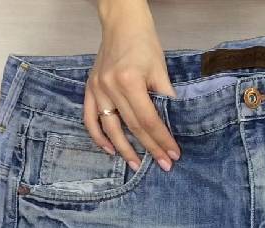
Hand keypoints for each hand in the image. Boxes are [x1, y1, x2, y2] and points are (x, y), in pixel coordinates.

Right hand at [86, 0, 179, 171]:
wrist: (122, 24)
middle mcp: (110, 87)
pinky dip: (98, 136)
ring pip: (110, 128)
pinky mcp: (90, 88)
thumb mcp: (160, 69)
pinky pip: (90, 118)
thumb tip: (174, 125)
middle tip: (163, 165)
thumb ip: (165, 97)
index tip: (173, 154)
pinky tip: (110, 149)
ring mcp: (97, 89)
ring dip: (124, 149)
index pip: (148, 119)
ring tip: (137, 165)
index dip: (162, 139)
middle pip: (132, 127)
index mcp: (129, 81)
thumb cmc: (144, 43)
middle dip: (150, 148)